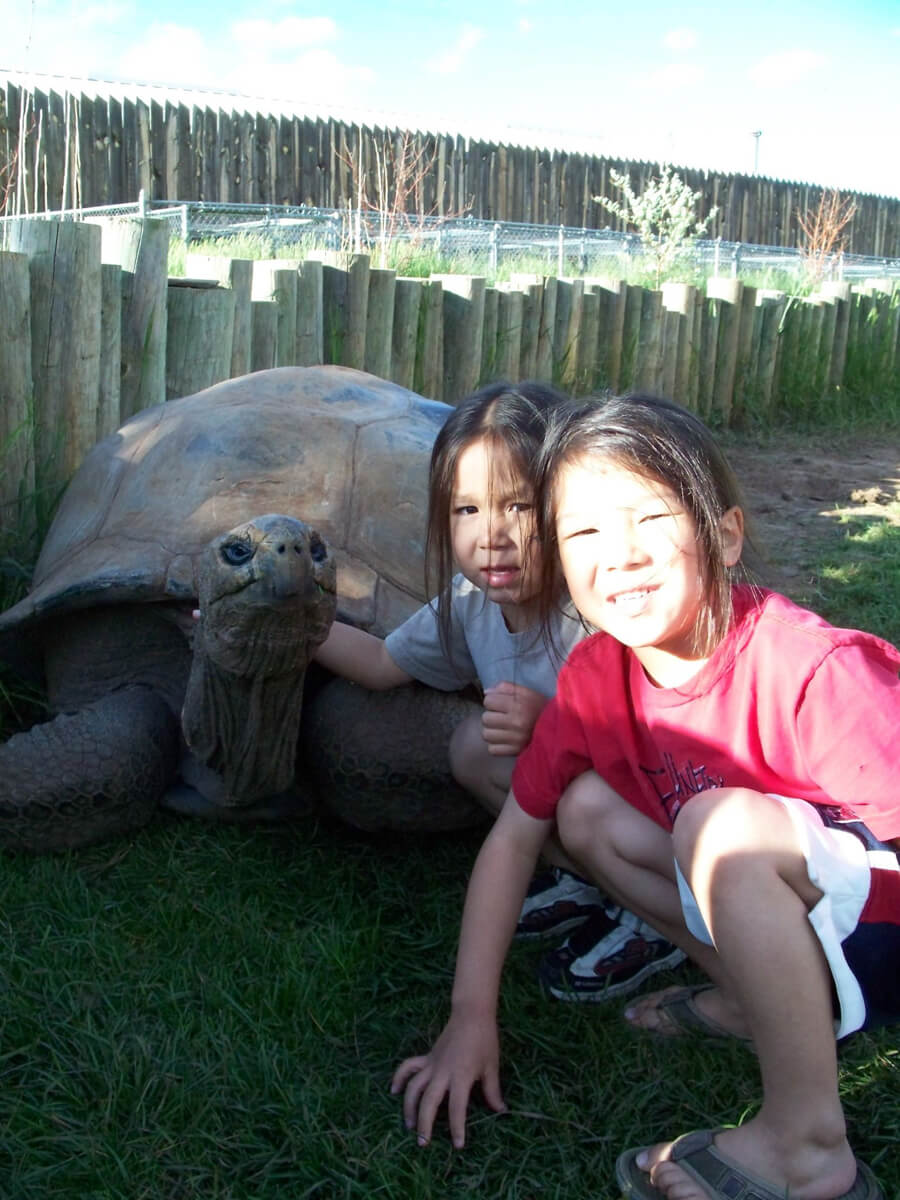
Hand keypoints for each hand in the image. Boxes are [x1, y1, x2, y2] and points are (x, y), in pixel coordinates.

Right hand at [390, 1012, 505, 1148]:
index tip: (458, 1145)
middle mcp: (442, 1072)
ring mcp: (432, 1063)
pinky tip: (394, 1091)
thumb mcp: (491, 1066)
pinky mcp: (427, 1057)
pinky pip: (408, 1067)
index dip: (457, 1128)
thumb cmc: (485, 1040)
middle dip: (425, 1123)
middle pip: (429, 1101)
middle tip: (423, 1143)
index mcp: (461, 1075)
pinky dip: (399, 1078)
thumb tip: (500, 1111)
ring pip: (414, 1087)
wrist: (471, 1014)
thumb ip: (492, 1091)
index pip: (457, 1108)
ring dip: (409, 1107)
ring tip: (410, 1125)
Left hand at [481, 682, 547, 756]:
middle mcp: (516, 722)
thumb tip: (486, 692)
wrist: (559, 729)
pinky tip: (504, 740)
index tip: (500, 704)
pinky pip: (492, 749)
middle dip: (491, 716)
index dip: (493, 701)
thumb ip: (506, 688)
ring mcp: (515, 739)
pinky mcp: (515, 752)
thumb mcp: (527, 692)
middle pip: (485, 718)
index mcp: (519, 705)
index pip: (488, 701)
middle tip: (501, 717)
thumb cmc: (540, 708)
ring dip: (492, 731)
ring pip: (486, 735)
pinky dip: (496, 745)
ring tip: (501, 729)